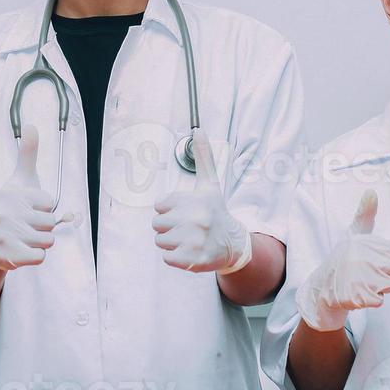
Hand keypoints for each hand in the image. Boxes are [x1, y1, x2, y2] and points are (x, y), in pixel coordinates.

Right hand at [0, 123, 71, 270]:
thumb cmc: (14, 207)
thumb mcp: (21, 179)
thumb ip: (28, 154)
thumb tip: (31, 125)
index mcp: (13, 194)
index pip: (50, 203)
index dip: (43, 208)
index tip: (28, 208)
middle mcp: (7, 213)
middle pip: (51, 223)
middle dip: (42, 227)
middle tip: (25, 225)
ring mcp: (7, 235)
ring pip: (48, 240)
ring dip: (39, 241)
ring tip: (24, 237)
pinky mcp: (9, 255)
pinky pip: (40, 257)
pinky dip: (35, 256)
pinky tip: (22, 249)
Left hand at [152, 135, 252, 273]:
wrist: (233, 244)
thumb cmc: (216, 212)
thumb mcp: (209, 184)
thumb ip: (203, 157)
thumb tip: (198, 129)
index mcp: (195, 200)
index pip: (159, 206)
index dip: (171, 210)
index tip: (187, 212)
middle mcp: (195, 219)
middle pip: (157, 224)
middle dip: (170, 227)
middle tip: (189, 228)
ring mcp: (193, 241)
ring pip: (160, 241)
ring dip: (172, 243)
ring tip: (190, 239)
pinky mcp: (191, 260)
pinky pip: (166, 258)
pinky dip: (176, 258)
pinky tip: (190, 251)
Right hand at [295, 190, 389, 331]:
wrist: (322, 288)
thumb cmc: (343, 258)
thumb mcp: (354, 233)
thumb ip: (365, 213)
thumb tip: (372, 190)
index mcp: (362, 241)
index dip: (383, 256)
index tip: (367, 256)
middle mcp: (360, 258)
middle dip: (383, 272)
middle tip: (364, 271)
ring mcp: (359, 278)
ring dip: (379, 287)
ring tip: (361, 282)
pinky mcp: (357, 297)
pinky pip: (380, 301)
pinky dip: (371, 300)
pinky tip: (358, 294)